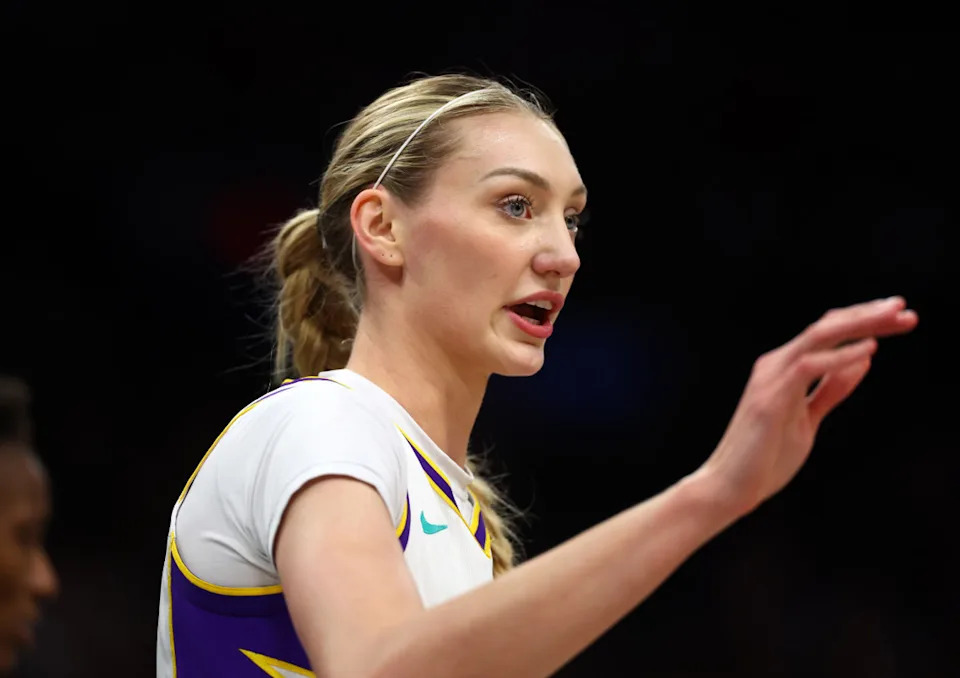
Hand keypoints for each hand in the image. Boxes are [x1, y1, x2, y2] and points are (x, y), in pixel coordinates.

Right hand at [698, 296, 918, 517]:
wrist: (730, 486)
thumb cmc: (765, 457)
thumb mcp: (807, 418)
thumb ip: (830, 390)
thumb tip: (861, 362)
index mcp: (784, 369)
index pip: (826, 333)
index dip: (862, 320)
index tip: (899, 317)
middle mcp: (775, 365)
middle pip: (825, 327)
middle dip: (867, 314)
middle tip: (903, 307)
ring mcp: (770, 380)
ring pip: (818, 337)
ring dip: (859, 325)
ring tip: (894, 318)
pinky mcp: (770, 399)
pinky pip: (807, 367)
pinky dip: (839, 357)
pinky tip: (868, 350)